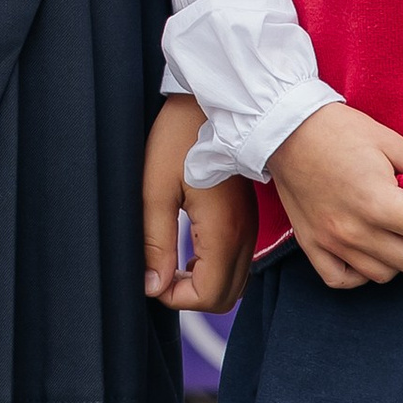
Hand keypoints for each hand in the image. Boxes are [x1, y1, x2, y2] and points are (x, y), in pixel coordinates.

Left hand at [141, 95, 253, 310]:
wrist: (208, 103)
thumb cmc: (178, 138)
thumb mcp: (155, 191)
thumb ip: (156, 244)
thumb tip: (153, 286)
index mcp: (223, 231)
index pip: (210, 296)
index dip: (177, 298)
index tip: (152, 279)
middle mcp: (244, 234)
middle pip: (226, 296)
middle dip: (191, 297)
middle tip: (159, 275)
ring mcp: (250, 226)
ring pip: (236, 282)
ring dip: (204, 284)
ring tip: (172, 264)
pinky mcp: (247, 217)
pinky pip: (239, 261)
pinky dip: (215, 269)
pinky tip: (190, 252)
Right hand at [268, 101, 402, 290]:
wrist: (284, 129)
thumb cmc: (339, 130)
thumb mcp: (391, 140)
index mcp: (378, 202)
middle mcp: (354, 230)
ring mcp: (331, 242)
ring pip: (385, 275)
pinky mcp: (311, 246)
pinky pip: (344, 280)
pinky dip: (363, 273)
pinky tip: (371, 251)